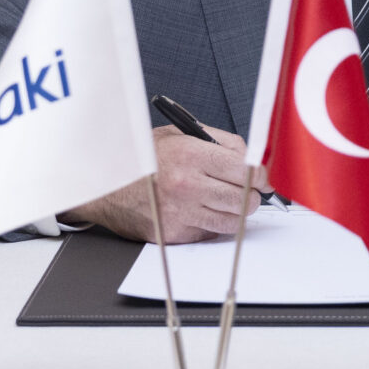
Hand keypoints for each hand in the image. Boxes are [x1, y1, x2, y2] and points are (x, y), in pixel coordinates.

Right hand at [62, 124, 266, 242]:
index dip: (261, 175)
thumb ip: (221, 142)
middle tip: (245, 189)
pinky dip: (212, 224)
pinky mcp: (174, 234)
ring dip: (235, 212)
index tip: (263, 177)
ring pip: (232, 221)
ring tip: (223, 199)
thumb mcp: (180, 135)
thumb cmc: (143, 156)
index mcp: (191, 155)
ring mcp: (181, 213)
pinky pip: (210, 233)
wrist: (105, 184)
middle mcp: (187, 186)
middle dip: (251, 195)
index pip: (246, 170)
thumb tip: (254, 157)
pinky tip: (201, 210)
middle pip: (245, 199)